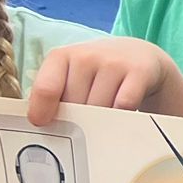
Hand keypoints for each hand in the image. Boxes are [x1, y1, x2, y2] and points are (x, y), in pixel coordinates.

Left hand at [27, 38, 182, 125]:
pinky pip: (124, 106)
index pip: (46, 88)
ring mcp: (114, 62)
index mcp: (61, 57)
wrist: (139, 54)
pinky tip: (121, 115)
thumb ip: (53, 97)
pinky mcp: (139, 71)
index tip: (44, 125)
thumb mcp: (71, 77)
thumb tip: (43, 127)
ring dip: (101, 121)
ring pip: (99, 108)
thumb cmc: (97, 74)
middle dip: (78, 119)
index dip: (42, 111)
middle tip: (86, 119)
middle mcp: (86, 56)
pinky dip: (121, 117)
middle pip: (75, 106)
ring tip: (105, 115)